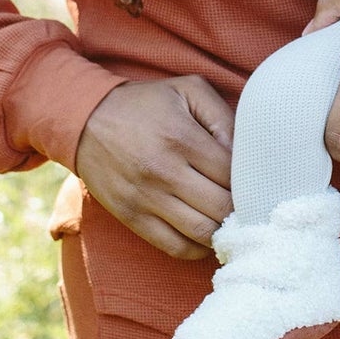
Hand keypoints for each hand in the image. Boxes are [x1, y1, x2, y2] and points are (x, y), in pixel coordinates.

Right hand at [74, 76, 233, 259]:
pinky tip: (206, 233)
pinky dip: (197, 248)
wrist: (85, 119)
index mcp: (181, 137)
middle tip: (247, 202)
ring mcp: (146, 198)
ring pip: (202, 232)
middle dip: (241, 207)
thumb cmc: (146, 103)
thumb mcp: (188, 90)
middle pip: (222, 207)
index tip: (254, 179)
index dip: (251, 180)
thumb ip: (224, 115)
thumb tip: (247, 152)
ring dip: (223, 230)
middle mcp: (164, 171)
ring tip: (230, 219)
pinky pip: (174, 247)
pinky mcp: (131, 217)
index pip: (233, 174)